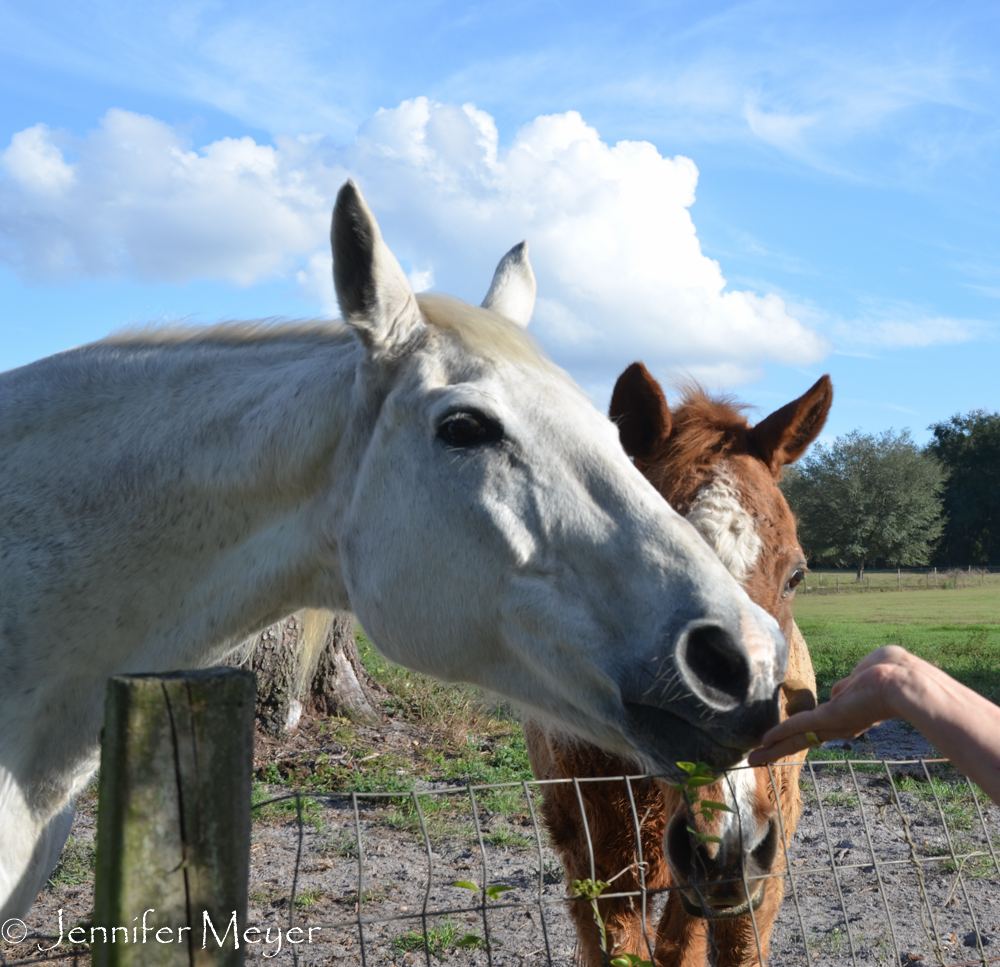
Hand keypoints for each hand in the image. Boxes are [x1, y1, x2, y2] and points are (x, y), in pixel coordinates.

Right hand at [748, 646, 911, 764]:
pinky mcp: (829, 719)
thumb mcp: (869, 670)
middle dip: (781, 747)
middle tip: (760, 757)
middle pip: (805, 737)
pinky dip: (779, 735)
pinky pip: (799, 726)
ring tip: (755, 757)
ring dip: (774, 747)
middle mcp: (842, 723)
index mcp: (853, 710)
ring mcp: (835, 723)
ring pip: (797, 737)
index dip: (806, 728)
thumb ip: (851, 681)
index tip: (791, 736)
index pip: (822, 723)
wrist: (907, 682)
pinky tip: (762, 743)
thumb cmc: (896, 671)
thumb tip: (838, 691)